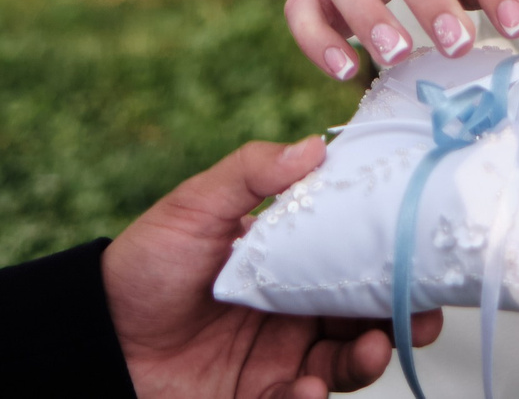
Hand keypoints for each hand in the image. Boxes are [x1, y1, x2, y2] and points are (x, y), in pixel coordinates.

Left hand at [103, 136, 439, 398]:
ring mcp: (281, 356)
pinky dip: (313, 397)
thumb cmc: (144, 264)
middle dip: (401, 317)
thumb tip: (314, 144)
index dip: (391, 258)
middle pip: (367, 313)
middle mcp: (295, 309)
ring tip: (366, 351)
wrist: (95, 335)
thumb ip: (251, 173)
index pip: (355, 257)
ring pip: (347, 360)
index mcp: (289, 260)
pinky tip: (305, 387)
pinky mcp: (262, 396)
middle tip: (419, 317)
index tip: (423, 254)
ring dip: (366, 358)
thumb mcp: (195, 206)